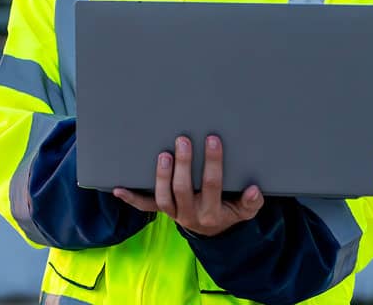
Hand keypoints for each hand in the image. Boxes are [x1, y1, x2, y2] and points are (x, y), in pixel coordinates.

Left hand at [113, 135, 263, 236]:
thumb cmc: (229, 212)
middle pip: (184, 189)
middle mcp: (191, 215)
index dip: (212, 162)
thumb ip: (251, 202)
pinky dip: (132, 198)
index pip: (213, 184)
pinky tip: (118, 189)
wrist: (214, 232)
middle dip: (183, 164)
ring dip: (160, 177)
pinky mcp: (163, 211)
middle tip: (182, 140)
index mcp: (213, 213)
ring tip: (163, 155)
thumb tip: (254, 190)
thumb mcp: (245, 211)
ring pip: (163, 198)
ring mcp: (174, 214)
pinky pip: (145, 206)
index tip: (212, 139)